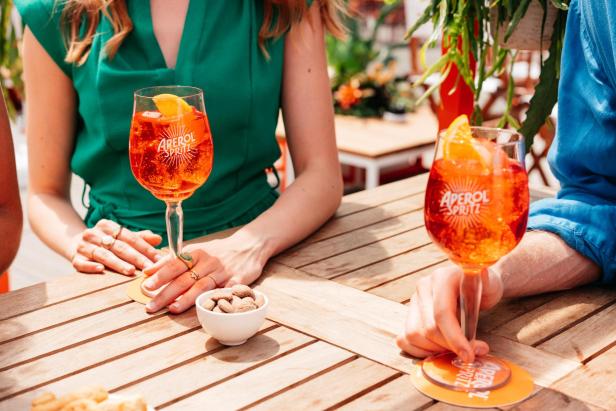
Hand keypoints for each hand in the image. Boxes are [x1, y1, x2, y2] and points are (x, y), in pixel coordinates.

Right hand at [70, 219, 162, 274]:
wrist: (75, 243)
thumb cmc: (106, 242)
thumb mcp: (121, 237)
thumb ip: (140, 238)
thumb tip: (159, 239)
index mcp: (108, 225)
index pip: (130, 237)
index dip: (146, 248)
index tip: (159, 259)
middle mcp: (94, 233)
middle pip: (119, 247)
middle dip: (136, 258)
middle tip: (149, 268)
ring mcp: (83, 245)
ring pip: (103, 255)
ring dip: (118, 264)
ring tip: (131, 271)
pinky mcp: (74, 257)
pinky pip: (81, 263)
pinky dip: (90, 266)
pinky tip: (101, 270)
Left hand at [141, 232, 268, 313]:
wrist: (250, 245)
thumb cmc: (218, 252)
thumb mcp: (196, 251)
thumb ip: (173, 261)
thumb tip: (148, 271)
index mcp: (197, 253)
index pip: (175, 264)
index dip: (160, 275)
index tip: (146, 285)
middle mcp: (208, 262)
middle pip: (184, 278)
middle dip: (166, 293)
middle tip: (151, 306)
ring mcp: (223, 272)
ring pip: (202, 286)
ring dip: (186, 299)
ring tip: (172, 309)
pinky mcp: (237, 281)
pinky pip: (225, 292)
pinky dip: (215, 299)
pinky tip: (205, 308)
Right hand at [396, 265, 503, 362]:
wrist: (473, 286)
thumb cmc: (483, 287)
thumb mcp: (490, 283)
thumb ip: (486, 282)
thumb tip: (480, 273)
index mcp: (441, 278)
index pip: (441, 313)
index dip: (454, 338)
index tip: (469, 355)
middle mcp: (423, 287)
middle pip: (428, 328)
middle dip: (448, 347)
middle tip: (469, 354)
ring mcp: (414, 301)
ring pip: (413, 335)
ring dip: (434, 350)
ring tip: (454, 350)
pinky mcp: (410, 314)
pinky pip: (404, 338)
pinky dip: (419, 351)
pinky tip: (437, 351)